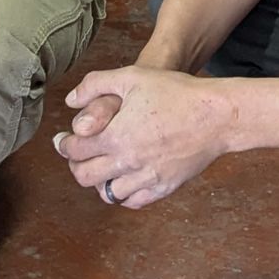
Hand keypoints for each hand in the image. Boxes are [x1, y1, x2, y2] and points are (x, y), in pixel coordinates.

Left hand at [51, 66, 237, 208]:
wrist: (217, 115)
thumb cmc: (176, 92)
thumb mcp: (132, 76)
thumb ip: (95, 85)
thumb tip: (70, 101)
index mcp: (116, 136)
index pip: (74, 150)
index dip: (63, 145)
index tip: (62, 140)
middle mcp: (128, 162)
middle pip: (85, 176)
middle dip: (76, 165)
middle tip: (78, 155)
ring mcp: (147, 178)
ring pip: (108, 194)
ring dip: (99, 181)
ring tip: (101, 166)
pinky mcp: (165, 187)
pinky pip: (134, 201)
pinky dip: (123, 194)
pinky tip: (123, 180)